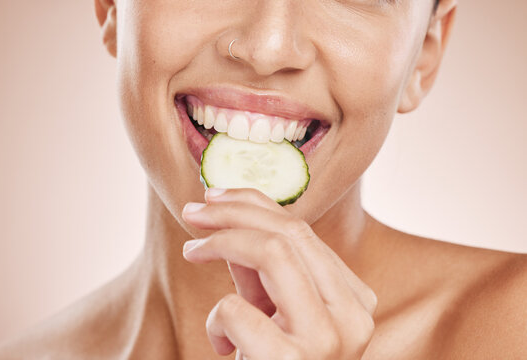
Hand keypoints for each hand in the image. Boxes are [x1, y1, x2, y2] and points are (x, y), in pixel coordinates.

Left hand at [181, 188, 376, 359]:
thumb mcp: (273, 312)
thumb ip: (259, 268)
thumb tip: (224, 215)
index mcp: (353, 299)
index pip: (303, 231)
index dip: (254, 204)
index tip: (215, 197)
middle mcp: (353, 316)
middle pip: (290, 232)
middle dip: (233, 211)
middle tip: (194, 210)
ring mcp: (330, 339)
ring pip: (273, 251)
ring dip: (222, 241)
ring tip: (192, 250)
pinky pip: (238, 311)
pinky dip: (217, 319)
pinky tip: (220, 345)